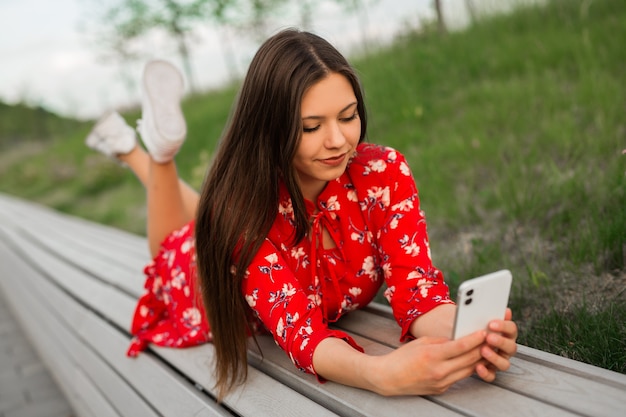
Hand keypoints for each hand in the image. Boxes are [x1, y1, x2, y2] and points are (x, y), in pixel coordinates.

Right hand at [369, 330, 486, 395]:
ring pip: (468, 370)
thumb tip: (459, 338)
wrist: (389, 378)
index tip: (484, 332)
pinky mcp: (442, 389)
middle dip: (481, 348)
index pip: (460, 346)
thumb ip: (442, 341)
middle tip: (490, 339)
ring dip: (479, 360)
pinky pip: (460, 377)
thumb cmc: (403, 357)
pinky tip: (472, 360)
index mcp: (432, 355)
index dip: (475, 339)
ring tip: (485, 349)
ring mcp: (442, 382)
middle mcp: (439, 371)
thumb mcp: (421, 342)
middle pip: (469, 359)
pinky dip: (467, 368)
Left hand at [475, 308, 517, 381]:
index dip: (504, 326)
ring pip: (504, 363)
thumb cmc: (470, 325)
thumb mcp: (475, 317)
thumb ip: (486, 313)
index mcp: (505, 333)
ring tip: (483, 351)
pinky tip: (478, 366)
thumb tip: (496, 307)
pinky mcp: (489, 370)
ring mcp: (498, 360)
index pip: (512, 329)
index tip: (491, 323)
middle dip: (500, 342)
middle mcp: (505, 347)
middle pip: (511, 347)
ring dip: (495, 358)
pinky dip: (486, 372)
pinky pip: (491, 375)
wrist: (456, 336)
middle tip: (488, 337)